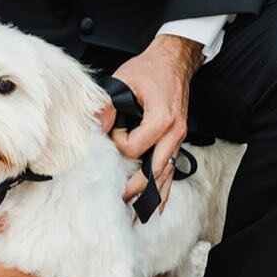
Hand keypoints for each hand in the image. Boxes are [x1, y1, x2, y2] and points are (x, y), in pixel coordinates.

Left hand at [110, 35, 204, 213]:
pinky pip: (172, 169)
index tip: (112, 128)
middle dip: (135, 190)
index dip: (117, 142)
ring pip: (165, 175)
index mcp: (162, 119)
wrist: (174, 60)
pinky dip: (165, 189)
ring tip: (136, 215)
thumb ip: (109, 104)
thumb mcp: (124, 80)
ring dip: (150, 196)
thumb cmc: (149, 69)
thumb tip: (97, 126)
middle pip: (153, 171)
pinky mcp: (178, 139)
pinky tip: (159, 206)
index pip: (134, 148)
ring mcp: (179, 138)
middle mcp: (174, 132)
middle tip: (118, 205)